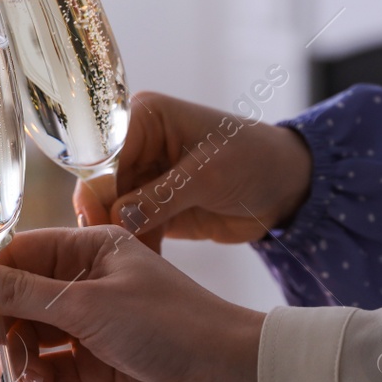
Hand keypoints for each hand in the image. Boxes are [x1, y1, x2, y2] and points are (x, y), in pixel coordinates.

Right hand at [0, 227, 265, 381]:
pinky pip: (55, 370)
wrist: (232, 381)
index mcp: (89, 248)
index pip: (15, 259)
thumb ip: (18, 293)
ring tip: (32, 380)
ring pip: (32, 340)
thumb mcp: (86, 306)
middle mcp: (88, 282)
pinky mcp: (101, 364)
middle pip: (16, 302)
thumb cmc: (171, 326)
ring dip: (24, 363)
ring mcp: (94, 324)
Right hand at [71, 92, 311, 244]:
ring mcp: (143, 177)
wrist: (289, 187)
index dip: (94, 186)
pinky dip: (136, 245)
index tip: (92, 219)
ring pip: (111, 210)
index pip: (100, 153)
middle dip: (104, 216)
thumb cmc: (255, 160)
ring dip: (120, 235)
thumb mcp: (207, 176)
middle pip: (101, 185)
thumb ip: (160, 197)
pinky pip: (131, 227)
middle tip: (112, 247)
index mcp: (142, 119)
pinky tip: (144, 262)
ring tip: (132, 259)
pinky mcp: (153, 206)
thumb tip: (118, 218)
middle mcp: (135, 145)